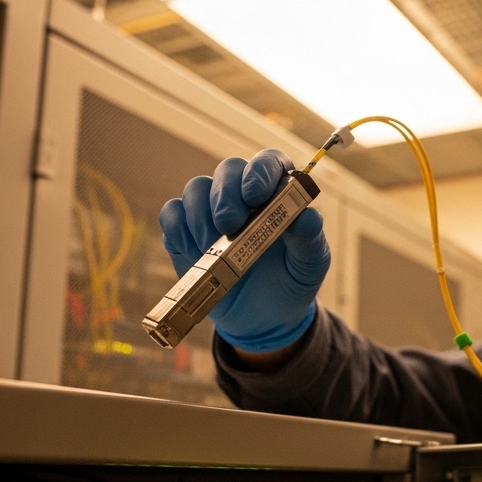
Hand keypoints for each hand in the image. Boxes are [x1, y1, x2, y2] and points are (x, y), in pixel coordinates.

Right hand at [159, 149, 330, 352]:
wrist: (263, 319)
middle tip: (230, 225)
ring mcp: (210, 210)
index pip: (269, 162)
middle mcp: (242, 194)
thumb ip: (310, 239)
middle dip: (226, 194)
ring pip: (197, 188)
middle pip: (228, 169)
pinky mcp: (184, 231)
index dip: (260, 171)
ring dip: (201, 214)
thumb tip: (307, 216)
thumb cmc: (291, 282)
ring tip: (213, 246)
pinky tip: (193, 250)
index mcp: (277, 193)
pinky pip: (172, 213)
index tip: (256, 195)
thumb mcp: (310, 265)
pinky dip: (179, 227)